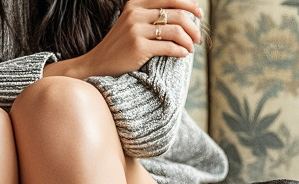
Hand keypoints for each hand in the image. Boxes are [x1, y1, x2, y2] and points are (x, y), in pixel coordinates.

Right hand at [46, 0, 202, 79]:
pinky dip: (180, 51)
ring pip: (174, 30)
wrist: (99, 64)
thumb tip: (180, 17)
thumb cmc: (120, 47)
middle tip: (199, 38)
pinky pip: (168, 46)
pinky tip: (183, 54)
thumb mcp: (132, 24)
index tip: (199, 15)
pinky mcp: (138, 47)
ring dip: (188, 40)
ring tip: (191, 48)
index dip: (189, 5)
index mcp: (136, 4)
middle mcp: (136, 13)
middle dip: (193, 26)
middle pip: (176, 13)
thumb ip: (151, 17)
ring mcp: (136, 30)